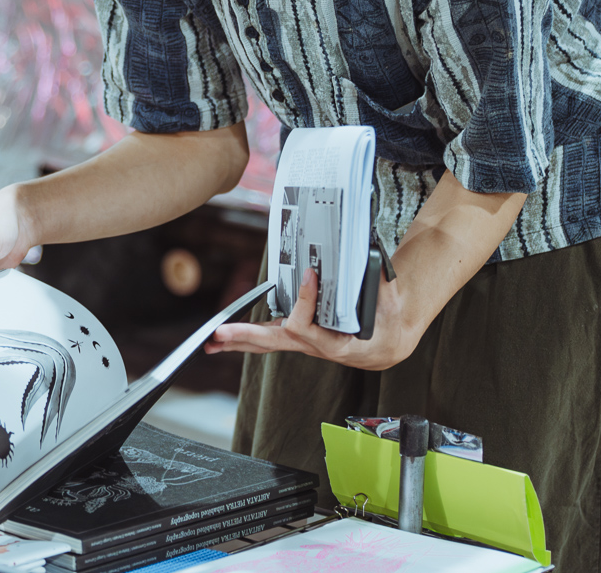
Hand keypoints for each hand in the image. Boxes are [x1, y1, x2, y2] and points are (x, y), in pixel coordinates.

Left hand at [205, 269, 413, 370]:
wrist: (389, 345)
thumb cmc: (390, 322)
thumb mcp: (387, 302)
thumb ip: (375, 282)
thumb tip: (363, 253)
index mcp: (338, 345)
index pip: (309, 326)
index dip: (306, 302)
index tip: (309, 273)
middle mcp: (315, 348)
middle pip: (274, 341)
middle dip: (245, 336)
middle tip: (219, 333)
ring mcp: (304, 344)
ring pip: (267, 344)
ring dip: (238, 340)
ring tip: (211, 341)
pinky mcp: (298, 337)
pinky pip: (270, 339)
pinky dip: (248, 337)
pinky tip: (226, 337)